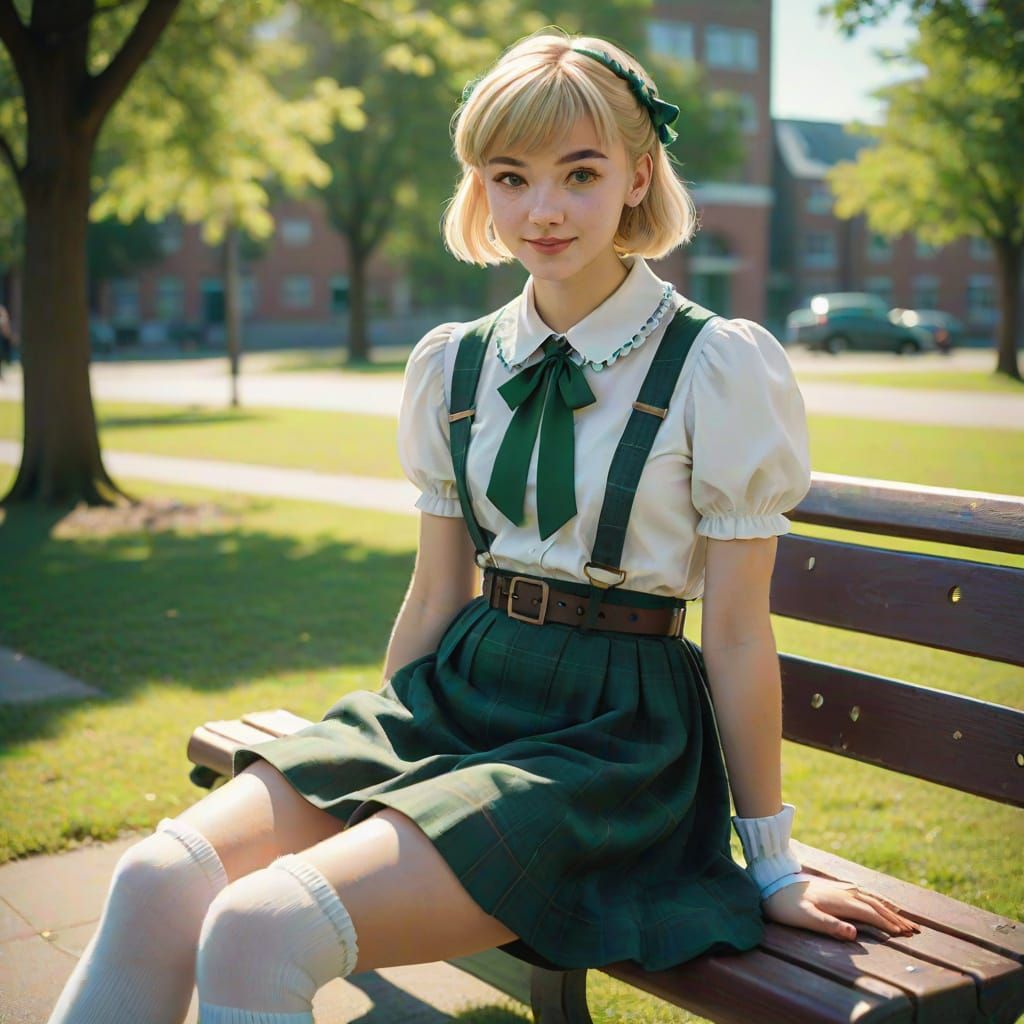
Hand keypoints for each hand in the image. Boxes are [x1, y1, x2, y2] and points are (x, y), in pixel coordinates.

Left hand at [762, 876, 920, 940]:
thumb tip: (855, 934)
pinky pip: (862, 892)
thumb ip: (829, 926)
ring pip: (870, 898)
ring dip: (888, 908)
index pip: (870, 914)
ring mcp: (839, 888)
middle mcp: (843, 892)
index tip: (906, 935)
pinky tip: (877, 900)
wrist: (770, 882)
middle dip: (895, 917)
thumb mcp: (805, 918)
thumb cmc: (786, 905)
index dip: (888, 924)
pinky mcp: (833, 887)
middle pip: (875, 905)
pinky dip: (875, 898)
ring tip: (904, 916)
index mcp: (840, 902)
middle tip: (914, 930)